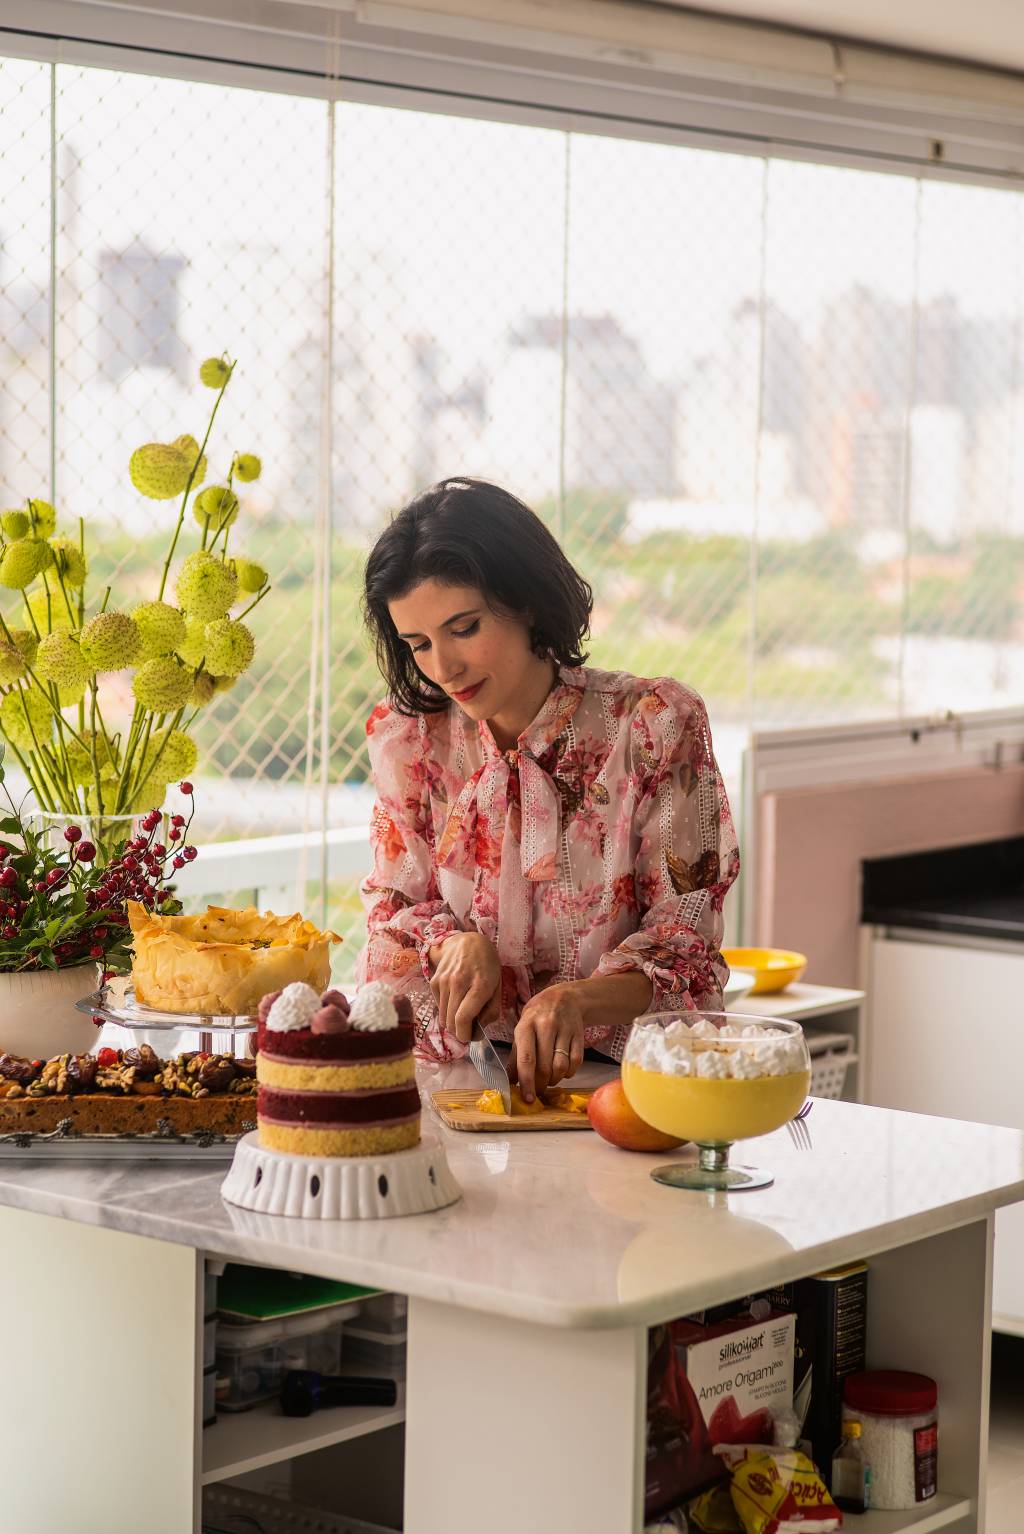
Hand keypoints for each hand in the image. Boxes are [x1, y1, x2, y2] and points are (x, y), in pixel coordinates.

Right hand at [428, 931, 501, 1043]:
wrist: (468, 942)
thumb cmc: (488, 966)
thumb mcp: (498, 987)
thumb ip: (491, 1012)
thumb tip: (478, 1031)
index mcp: (479, 985)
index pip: (463, 1019)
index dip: (465, 1035)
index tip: (471, 1037)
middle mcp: (458, 982)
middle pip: (451, 1022)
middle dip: (459, 1032)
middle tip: (468, 1029)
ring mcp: (443, 981)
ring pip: (443, 1017)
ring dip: (452, 1022)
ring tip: (462, 1014)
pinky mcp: (434, 981)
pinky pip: (438, 1006)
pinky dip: (446, 1010)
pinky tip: (455, 1000)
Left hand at [509, 984, 585, 1102]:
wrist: (565, 998)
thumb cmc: (538, 1017)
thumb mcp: (522, 1030)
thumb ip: (516, 1056)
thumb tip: (511, 1082)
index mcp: (527, 1025)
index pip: (526, 1059)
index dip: (526, 1081)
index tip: (527, 1098)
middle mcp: (546, 1026)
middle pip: (544, 1067)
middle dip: (540, 1085)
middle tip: (536, 1091)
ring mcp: (565, 1030)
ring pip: (561, 1067)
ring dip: (554, 1080)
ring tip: (548, 1080)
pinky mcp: (579, 1035)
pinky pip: (576, 1062)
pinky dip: (569, 1073)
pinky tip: (562, 1071)